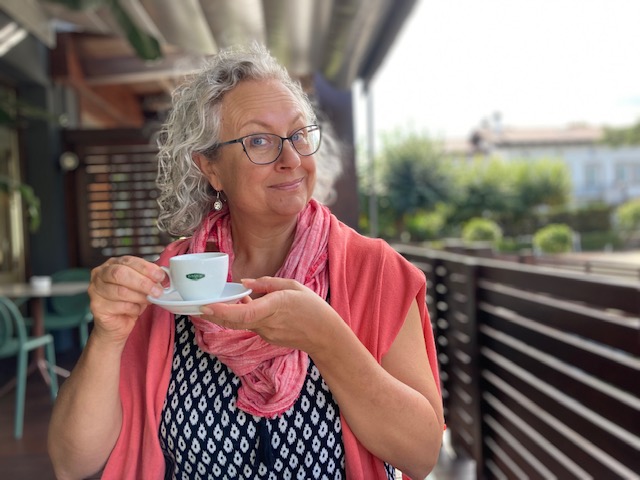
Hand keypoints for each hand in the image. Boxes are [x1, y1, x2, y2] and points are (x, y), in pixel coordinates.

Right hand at [88, 255, 165, 342]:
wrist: (117, 324)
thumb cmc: (130, 302)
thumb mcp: (142, 287)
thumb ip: (149, 278)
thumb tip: (163, 276)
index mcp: (113, 264)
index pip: (129, 261)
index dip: (146, 268)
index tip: (160, 276)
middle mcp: (100, 274)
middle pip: (120, 273)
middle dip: (142, 282)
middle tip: (157, 291)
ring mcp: (95, 290)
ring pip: (121, 291)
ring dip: (139, 297)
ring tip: (148, 301)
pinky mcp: (96, 306)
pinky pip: (119, 306)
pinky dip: (133, 309)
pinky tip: (135, 310)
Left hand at [198, 277, 339, 353]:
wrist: (325, 336)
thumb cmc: (313, 308)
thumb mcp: (293, 286)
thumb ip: (267, 283)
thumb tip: (244, 283)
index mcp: (274, 307)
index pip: (243, 313)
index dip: (222, 311)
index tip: (206, 306)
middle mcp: (267, 323)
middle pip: (235, 321)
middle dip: (215, 314)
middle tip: (200, 305)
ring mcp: (267, 333)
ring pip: (241, 323)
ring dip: (228, 314)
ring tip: (219, 302)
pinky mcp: (268, 337)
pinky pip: (251, 325)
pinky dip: (243, 316)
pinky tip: (244, 306)